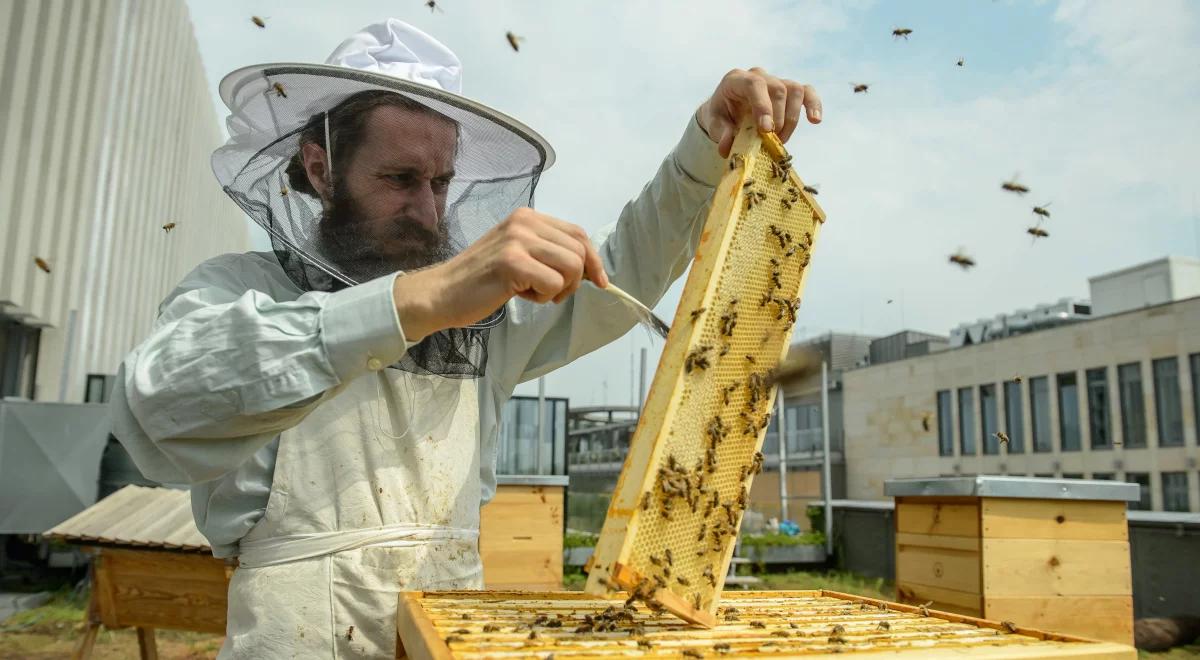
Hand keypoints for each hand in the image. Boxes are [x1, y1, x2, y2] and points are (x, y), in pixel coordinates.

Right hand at [393, 208, 608, 338]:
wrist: (441, 293)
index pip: (578, 233)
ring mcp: (517, 240)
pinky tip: (519, 294)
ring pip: (572, 267)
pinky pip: (554, 284)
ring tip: (532, 292)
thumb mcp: (518, 254)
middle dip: (575, 280)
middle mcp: (524, 222)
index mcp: (528, 216)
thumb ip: (548, 251)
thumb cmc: (481, 280)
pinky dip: (543, 298)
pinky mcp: (512, 262)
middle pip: (579, 251)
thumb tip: (591, 267)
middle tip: (551, 293)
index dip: (593, 259)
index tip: (600, 282)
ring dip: (559, 289)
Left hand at [696, 68, 821, 156]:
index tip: (766, 129)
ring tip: (782, 139)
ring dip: (792, 118)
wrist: (726, 112)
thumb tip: (727, 146)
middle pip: (778, 89)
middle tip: (772, 141)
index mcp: (737, 80)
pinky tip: (815, 120)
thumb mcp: (714, 125)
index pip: (754, 84)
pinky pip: (807, 92)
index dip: (763, 105)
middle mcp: (758, 75)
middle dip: (778, 119)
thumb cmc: (720, 117)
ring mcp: (775, 81)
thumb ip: (720, 133)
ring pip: (794, 90)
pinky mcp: (789, 91)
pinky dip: (813, 104)